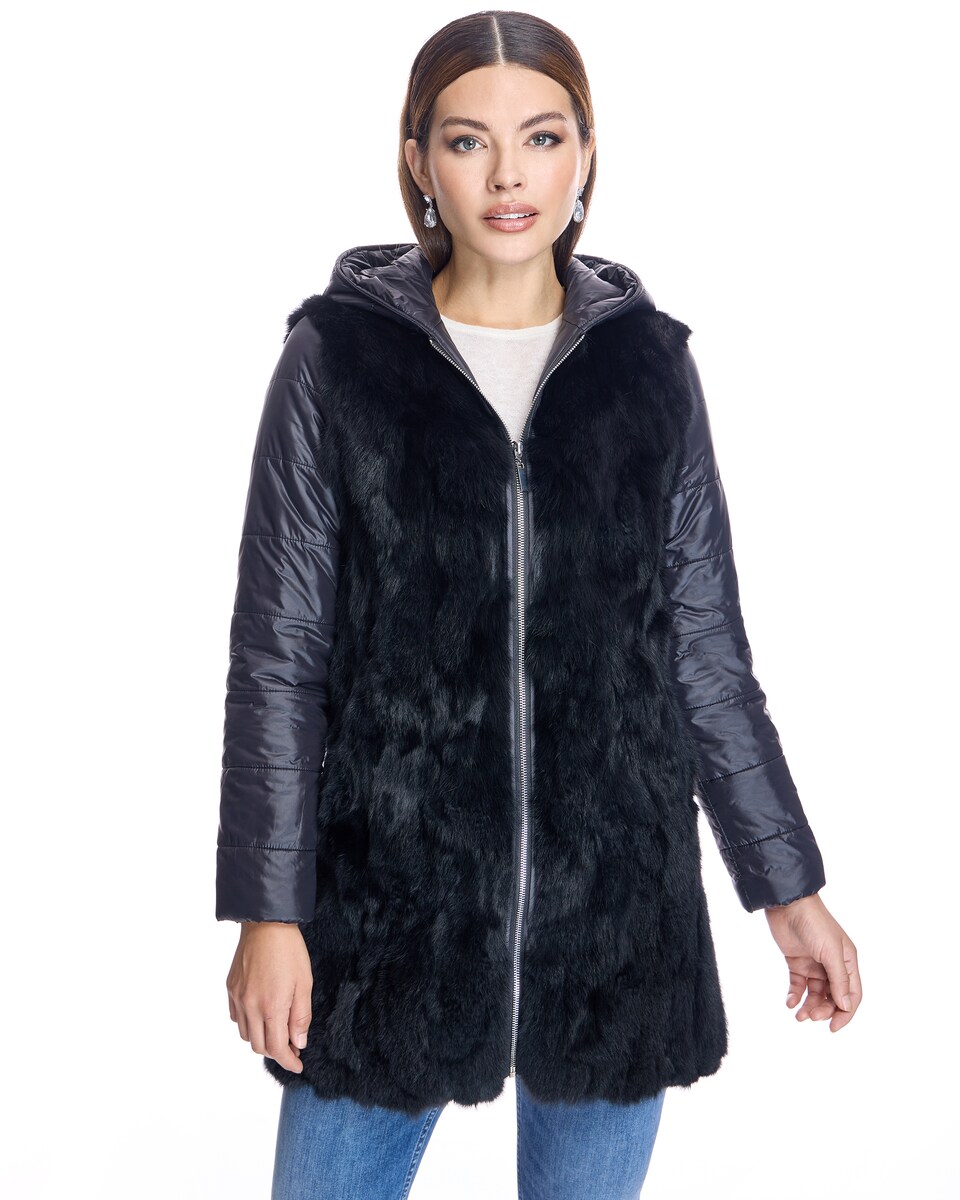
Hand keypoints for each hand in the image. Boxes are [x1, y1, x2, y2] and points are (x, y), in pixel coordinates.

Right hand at [226, 922, 312, 1072]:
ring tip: (277, 1030)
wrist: (266, 924)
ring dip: (262, 1039)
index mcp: (271, 1007)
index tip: (298, 1065)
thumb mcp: (305, 984)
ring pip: (246, 1035)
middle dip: (276, 1052)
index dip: (288, 1061)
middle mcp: (250, 1006)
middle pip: (259, 1046)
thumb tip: (298, 1043)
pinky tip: (261, 1015)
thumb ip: (301, 1017)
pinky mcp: (230, 988)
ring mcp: (237, 997)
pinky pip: (236, 1018)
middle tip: (291, 1046)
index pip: (277, 1048)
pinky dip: (248, 1024)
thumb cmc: (290, 951)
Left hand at [763, 892, 860, 1031]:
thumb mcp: (831, 952)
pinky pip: (798, 984)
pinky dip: (795, 995)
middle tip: (810, 1017)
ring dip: (809, 1006)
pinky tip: (790, 1002)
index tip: (833, 1027)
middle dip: (824, 1010)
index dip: (845, 1013)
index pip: (852, 994)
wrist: (787, 905)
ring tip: (799, 1015)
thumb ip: (838, 979)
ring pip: (815, 993)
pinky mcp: (797, 961)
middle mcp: (833, 965)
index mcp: (848, 961)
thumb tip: (845, 1006)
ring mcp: (815, 964)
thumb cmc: (814, 923)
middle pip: (833, 996)